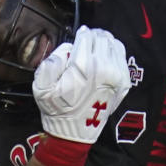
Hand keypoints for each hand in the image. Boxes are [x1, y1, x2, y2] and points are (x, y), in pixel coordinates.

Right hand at [33, 25, 130, 142]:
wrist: (74, 131)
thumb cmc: (57, 108)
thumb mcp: (41, 85)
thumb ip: (52, 60)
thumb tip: (69, 47)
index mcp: (84, 65)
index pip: (87, 36)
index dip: (81, 34)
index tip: (78, 36)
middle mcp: (104, 67)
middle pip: (102, 38)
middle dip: (93, 36)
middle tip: (87, 41)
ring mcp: (117, 75)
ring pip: (114, 44)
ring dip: (104, 42)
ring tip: (96, 46)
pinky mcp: (124, 83)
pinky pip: (122, 57)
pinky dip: (114, 52)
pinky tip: (106, 57)